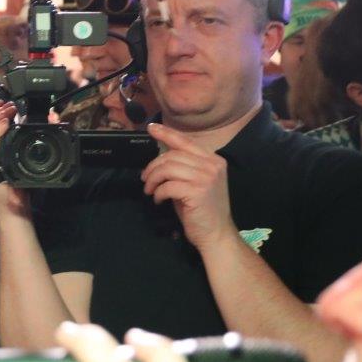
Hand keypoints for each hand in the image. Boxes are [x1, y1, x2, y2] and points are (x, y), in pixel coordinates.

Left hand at [142, 123, 235, 251]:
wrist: (216, 233)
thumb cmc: (201, 209)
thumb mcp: (194, 182)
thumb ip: (183, 166)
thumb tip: (160, 155)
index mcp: (213, 160)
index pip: (185, 141)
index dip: (166, 133)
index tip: (151, 128)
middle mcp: (212, 165)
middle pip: (172, 155)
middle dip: (153, 166)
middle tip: (145, 179)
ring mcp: (206, 178)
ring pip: (167, 168)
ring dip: (153, 180)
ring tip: (150, 190)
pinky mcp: (198, 191)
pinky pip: (167, 185)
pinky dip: (158, 192)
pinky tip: (158, 200)